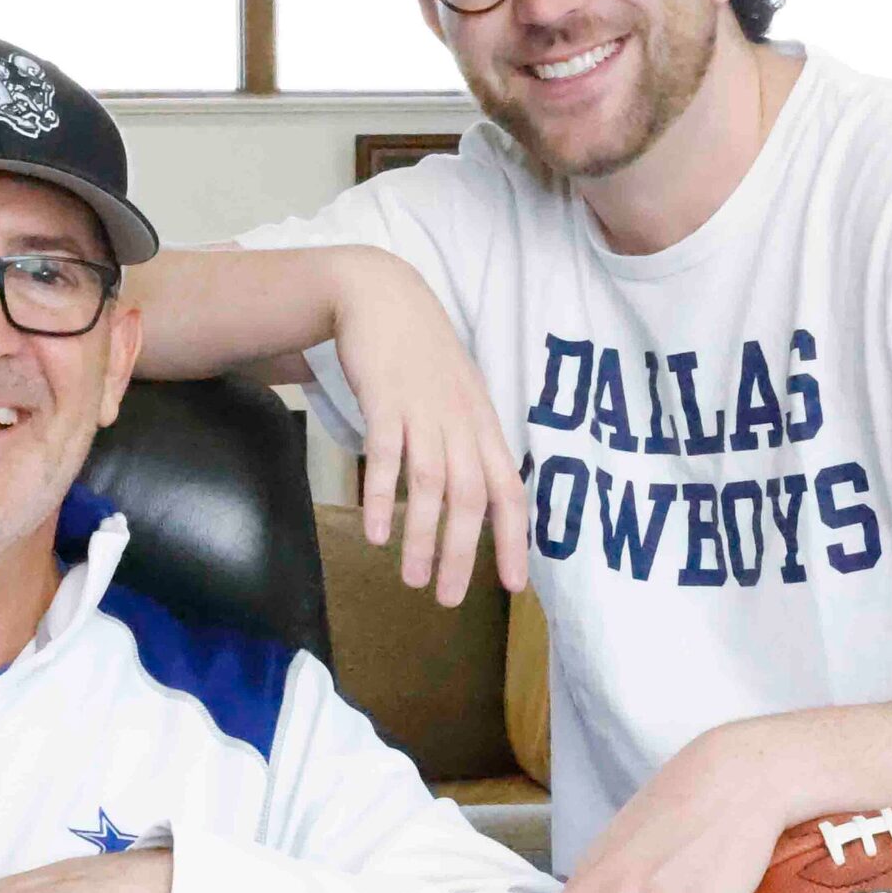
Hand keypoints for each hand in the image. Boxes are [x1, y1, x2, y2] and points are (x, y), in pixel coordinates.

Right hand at [329, 248, 528, 606]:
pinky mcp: (385, 400)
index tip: (515, 586)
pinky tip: (375, 533)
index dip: (515, 539)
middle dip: (463, 554)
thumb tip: (476, 499)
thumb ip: (468, 443)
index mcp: (482, 426)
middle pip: (471, 498)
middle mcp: (460, 422)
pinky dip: (382, 496)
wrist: (381, 293)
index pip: (509, 490)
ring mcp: (424, 411)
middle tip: (449, 599)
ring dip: (423, 537)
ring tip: (413, 580)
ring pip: (431, 485)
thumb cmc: (421, 352)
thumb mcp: (459, 396)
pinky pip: (386, 455)